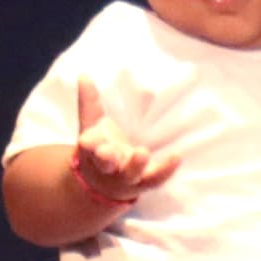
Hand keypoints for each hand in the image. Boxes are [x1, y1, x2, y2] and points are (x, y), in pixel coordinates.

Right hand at [63, 80, 176, 214]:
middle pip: (106, 164)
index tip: (87, 139)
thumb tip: (84, 75)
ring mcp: (126, 176)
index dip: (89, 143)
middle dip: (106, 158)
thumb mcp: (92, 127)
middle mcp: (108, 167)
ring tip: (142, 153)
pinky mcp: (144, 181)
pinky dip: (166, 169)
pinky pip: (156, 179)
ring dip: (136, 165)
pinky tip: (177, 156)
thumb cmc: (99, 149)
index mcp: (93, 152)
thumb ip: (89, 103)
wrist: (103, 185)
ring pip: (131, 173)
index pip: (89, 146)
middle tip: (108, 151)